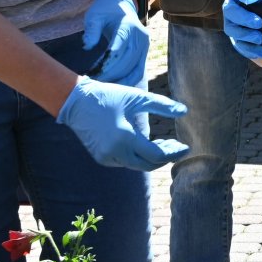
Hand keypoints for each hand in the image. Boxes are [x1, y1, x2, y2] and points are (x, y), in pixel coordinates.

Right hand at [56, 76, 188, 169]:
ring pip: (136, 165)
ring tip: (163, 143)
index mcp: (125, 138)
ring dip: (151, 158)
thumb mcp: (137, 97)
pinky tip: (143, 144)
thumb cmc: (109, 96)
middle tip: (176, 146)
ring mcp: (106, 157)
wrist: (75, 101)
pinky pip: (124, 162)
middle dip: (165, 157)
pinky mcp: (101, 158)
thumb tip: (185, 111)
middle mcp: (115, 152)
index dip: (174, 153)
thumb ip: (162, 105)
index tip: (186, 147)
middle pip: (148, 165)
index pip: (156, 155)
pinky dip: (137, 156)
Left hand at [83, 0, 148, 84]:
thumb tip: (87, 47)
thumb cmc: (104, 11)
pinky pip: (138, 71)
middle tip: (93, 85)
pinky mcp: (145, 53)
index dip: (105, 65)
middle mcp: (140, 38)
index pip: (117, 51)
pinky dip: (128, 81)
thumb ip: (91, 30)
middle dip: (110, 76)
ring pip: (134, 70)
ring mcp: (145, 46)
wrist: (121, 6)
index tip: (91, 74)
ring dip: (119, 81)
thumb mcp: (94, 16)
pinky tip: (115, 87)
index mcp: (128, 27)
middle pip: (126, 63)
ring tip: (103, 88)